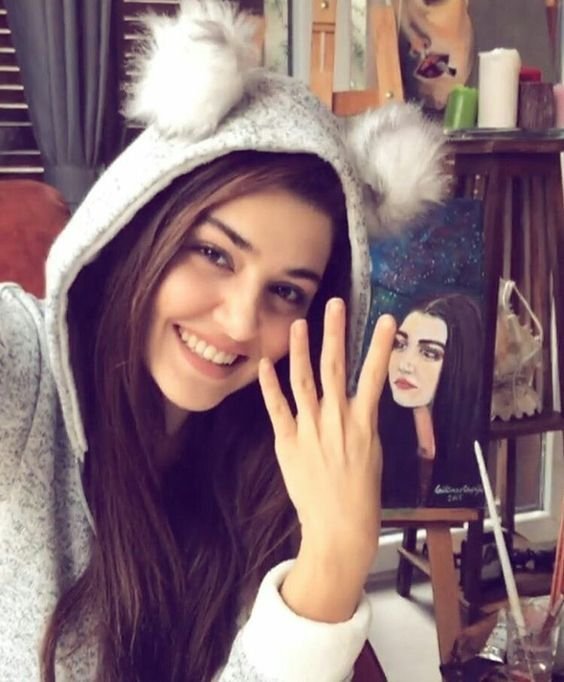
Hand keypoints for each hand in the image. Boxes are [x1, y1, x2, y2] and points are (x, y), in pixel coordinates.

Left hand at [258, 298, 395, 620]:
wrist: (339, 527)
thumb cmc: (362, 494)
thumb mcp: (372, 452)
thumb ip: (361, 422)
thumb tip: (356, 400)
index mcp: (363, 423)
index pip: (374, 375)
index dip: (380, 345)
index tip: (386, 319)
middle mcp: (336, 420)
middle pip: (335, 367)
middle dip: (336, 332)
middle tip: (334, 305)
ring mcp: (310, 429)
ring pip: (304, 380)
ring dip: (300, 350)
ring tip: (299, 324)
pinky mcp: (288, 442)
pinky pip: (277, 408)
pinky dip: (270, 385)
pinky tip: (265, 364)